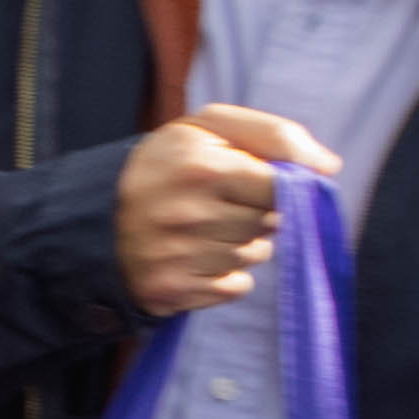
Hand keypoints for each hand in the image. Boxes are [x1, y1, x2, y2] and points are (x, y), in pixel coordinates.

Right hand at [113, 102, 332, 318]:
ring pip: (254, 257)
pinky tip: (195, 258)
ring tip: (201, 230)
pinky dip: (223, 276)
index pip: (281, 187)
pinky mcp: (171, 291)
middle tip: (217, 205)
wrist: (89, 217)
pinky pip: (234, 287)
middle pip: (270, 224)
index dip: (276, 186)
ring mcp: (177, 257)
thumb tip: (329, 168)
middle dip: (254, 214)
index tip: (254, 182)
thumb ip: (274, 135)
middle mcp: (188, 215)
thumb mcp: (208, 128)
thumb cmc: (163, 167)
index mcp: (201, 167)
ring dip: (239, 244)